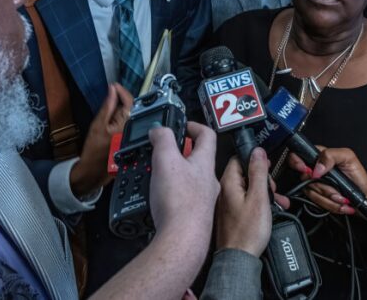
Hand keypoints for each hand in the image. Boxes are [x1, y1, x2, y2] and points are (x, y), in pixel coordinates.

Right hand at [69, 83, 132, 196]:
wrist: (93, 171)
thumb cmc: (93, 151)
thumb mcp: (97, 124)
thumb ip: (108, 106)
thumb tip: (113, 90)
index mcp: (125, 125)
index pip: (130, 102)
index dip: (123, 92)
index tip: (115, 87)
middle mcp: (133, 131)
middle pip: (134, 109)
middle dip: (124, 101)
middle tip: (113, 96)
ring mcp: (134, 137)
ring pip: (133, 117)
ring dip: (125, 110)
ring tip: (113, 110)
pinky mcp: (133, 142)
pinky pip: (132, 125)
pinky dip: (125, 120)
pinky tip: (116, 122)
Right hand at [148, 122, 219, 237]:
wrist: (182, 240)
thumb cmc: (180, 202)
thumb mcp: (166, 159)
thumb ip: (163, 139)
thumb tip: (159, 130)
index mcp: (204, 163)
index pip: (207, 136)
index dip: (194, 126)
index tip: (183, 126)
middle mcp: (207, 181)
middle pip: (198, 159)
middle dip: (182, 152)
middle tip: (165, 151)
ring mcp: (202, 201)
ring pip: (191, 180)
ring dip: (176, 174)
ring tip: (159, 174)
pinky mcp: (194, 217)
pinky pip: (185, 199)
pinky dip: (173, 194)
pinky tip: (162, 199)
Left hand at [215, 147, 280, 255]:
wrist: (238, 259)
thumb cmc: (247, 232)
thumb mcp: (259, 198)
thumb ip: (258, 173)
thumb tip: (257, 152)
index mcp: (228, 183)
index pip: (239, 158)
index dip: (255, 159)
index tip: (267, 166)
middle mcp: (223, 191)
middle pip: (244, 173)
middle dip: (262, 178)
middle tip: (272, 188)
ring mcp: (226, 203)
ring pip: (247, 188)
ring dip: (263, 191)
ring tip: (275, 201)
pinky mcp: (230, 214)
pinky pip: (245, 201)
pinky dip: (258, 202)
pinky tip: (268, 210)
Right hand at [287, 147, 366, 215]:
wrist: (364, 193)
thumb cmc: (357, 174)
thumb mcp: (348, 157)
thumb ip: (331, 155)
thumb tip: (317, 167)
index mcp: (317, 156)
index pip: (295, 155)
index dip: (296, 163)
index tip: (309, 172)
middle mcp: (313, 170)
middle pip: (304, 180)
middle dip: (324, 188)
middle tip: (337, 188)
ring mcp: (314, 185)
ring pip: (311, 194)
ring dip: (330, 198)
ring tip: (342, 196)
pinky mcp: (318, 197)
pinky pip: (318, 204)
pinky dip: (332, 205)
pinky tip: (341, 202)